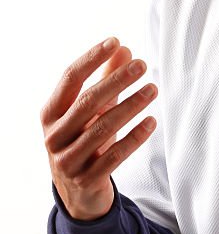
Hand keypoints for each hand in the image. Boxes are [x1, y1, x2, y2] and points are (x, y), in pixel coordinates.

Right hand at [40, 37, 157, 220]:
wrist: (76, 192)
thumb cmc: (83, 139)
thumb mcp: (91, 111)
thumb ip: (105, 80)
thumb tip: (125, 50)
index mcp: (50, 113)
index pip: (70, 78)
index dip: (92, 58)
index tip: (116, 41)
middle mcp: (54, 136)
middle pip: (87, 102)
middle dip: (117, 81)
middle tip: (142, 65)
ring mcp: (69, 160)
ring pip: (103, 128)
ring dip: (131, 106)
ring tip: (153, 89)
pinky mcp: (87, 180)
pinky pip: (114, 156)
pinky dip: (135, 137)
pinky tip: (152, 121)